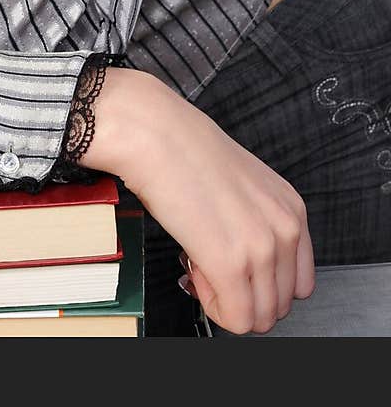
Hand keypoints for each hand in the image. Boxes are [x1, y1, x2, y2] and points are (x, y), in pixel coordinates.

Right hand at [81, 68, 315, 335]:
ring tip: (199, 261)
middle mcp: (285, 230)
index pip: (298, 284)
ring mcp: (261, 248)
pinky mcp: (230, 264)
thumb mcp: (243, 188)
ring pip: (260, 318)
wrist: (154, 134)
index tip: (235, 270)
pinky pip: (237, 320)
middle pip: (279, 305)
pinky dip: (213, 307)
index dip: (261, 284)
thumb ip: (257, 226)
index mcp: (292, 209)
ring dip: (226, 301)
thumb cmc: (186, 152)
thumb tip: (248, 270)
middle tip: (210, 265)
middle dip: (242, 295)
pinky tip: (194, 269)